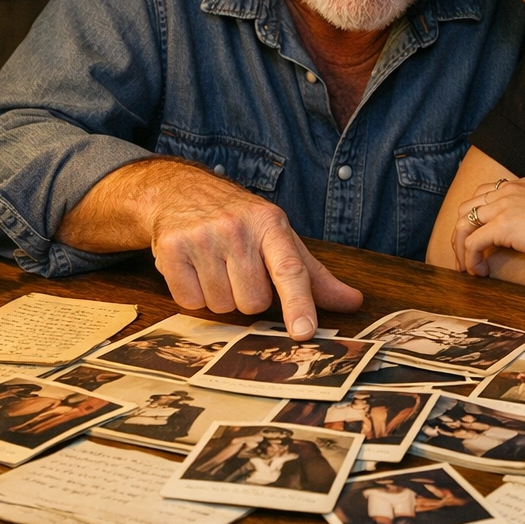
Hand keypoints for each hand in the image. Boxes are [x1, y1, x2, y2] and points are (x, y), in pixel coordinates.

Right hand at [56, 159, 361, 336]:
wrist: (180, 191)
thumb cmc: (240, 221)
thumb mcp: (279, 238)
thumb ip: (315, 276)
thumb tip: (354, 302)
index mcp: (271, 224)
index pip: (290, 269)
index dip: (299, 303)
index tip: (304, 332)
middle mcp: (237, 228)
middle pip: (254, 302)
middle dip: (249, 297)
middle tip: (239, 271)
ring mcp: (202, 237)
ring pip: (222, 307)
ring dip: (220, 297)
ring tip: (215, 267)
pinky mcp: (170, 249)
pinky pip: (189, 302)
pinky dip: (193, 295)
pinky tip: (193, 269)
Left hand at [452, 177, 524, 275]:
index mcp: (519, 185)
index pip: (483, 195)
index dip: (474, 219)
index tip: (476, 239)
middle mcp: (507, 191)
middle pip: (466, 208)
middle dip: (460, 233)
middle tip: (464, 257)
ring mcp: (503, 206)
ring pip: (462, 224)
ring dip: (459, 248)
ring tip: (467, 268)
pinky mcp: (503, 225)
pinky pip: (472, 243)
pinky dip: (470, 259)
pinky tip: (479, 272)